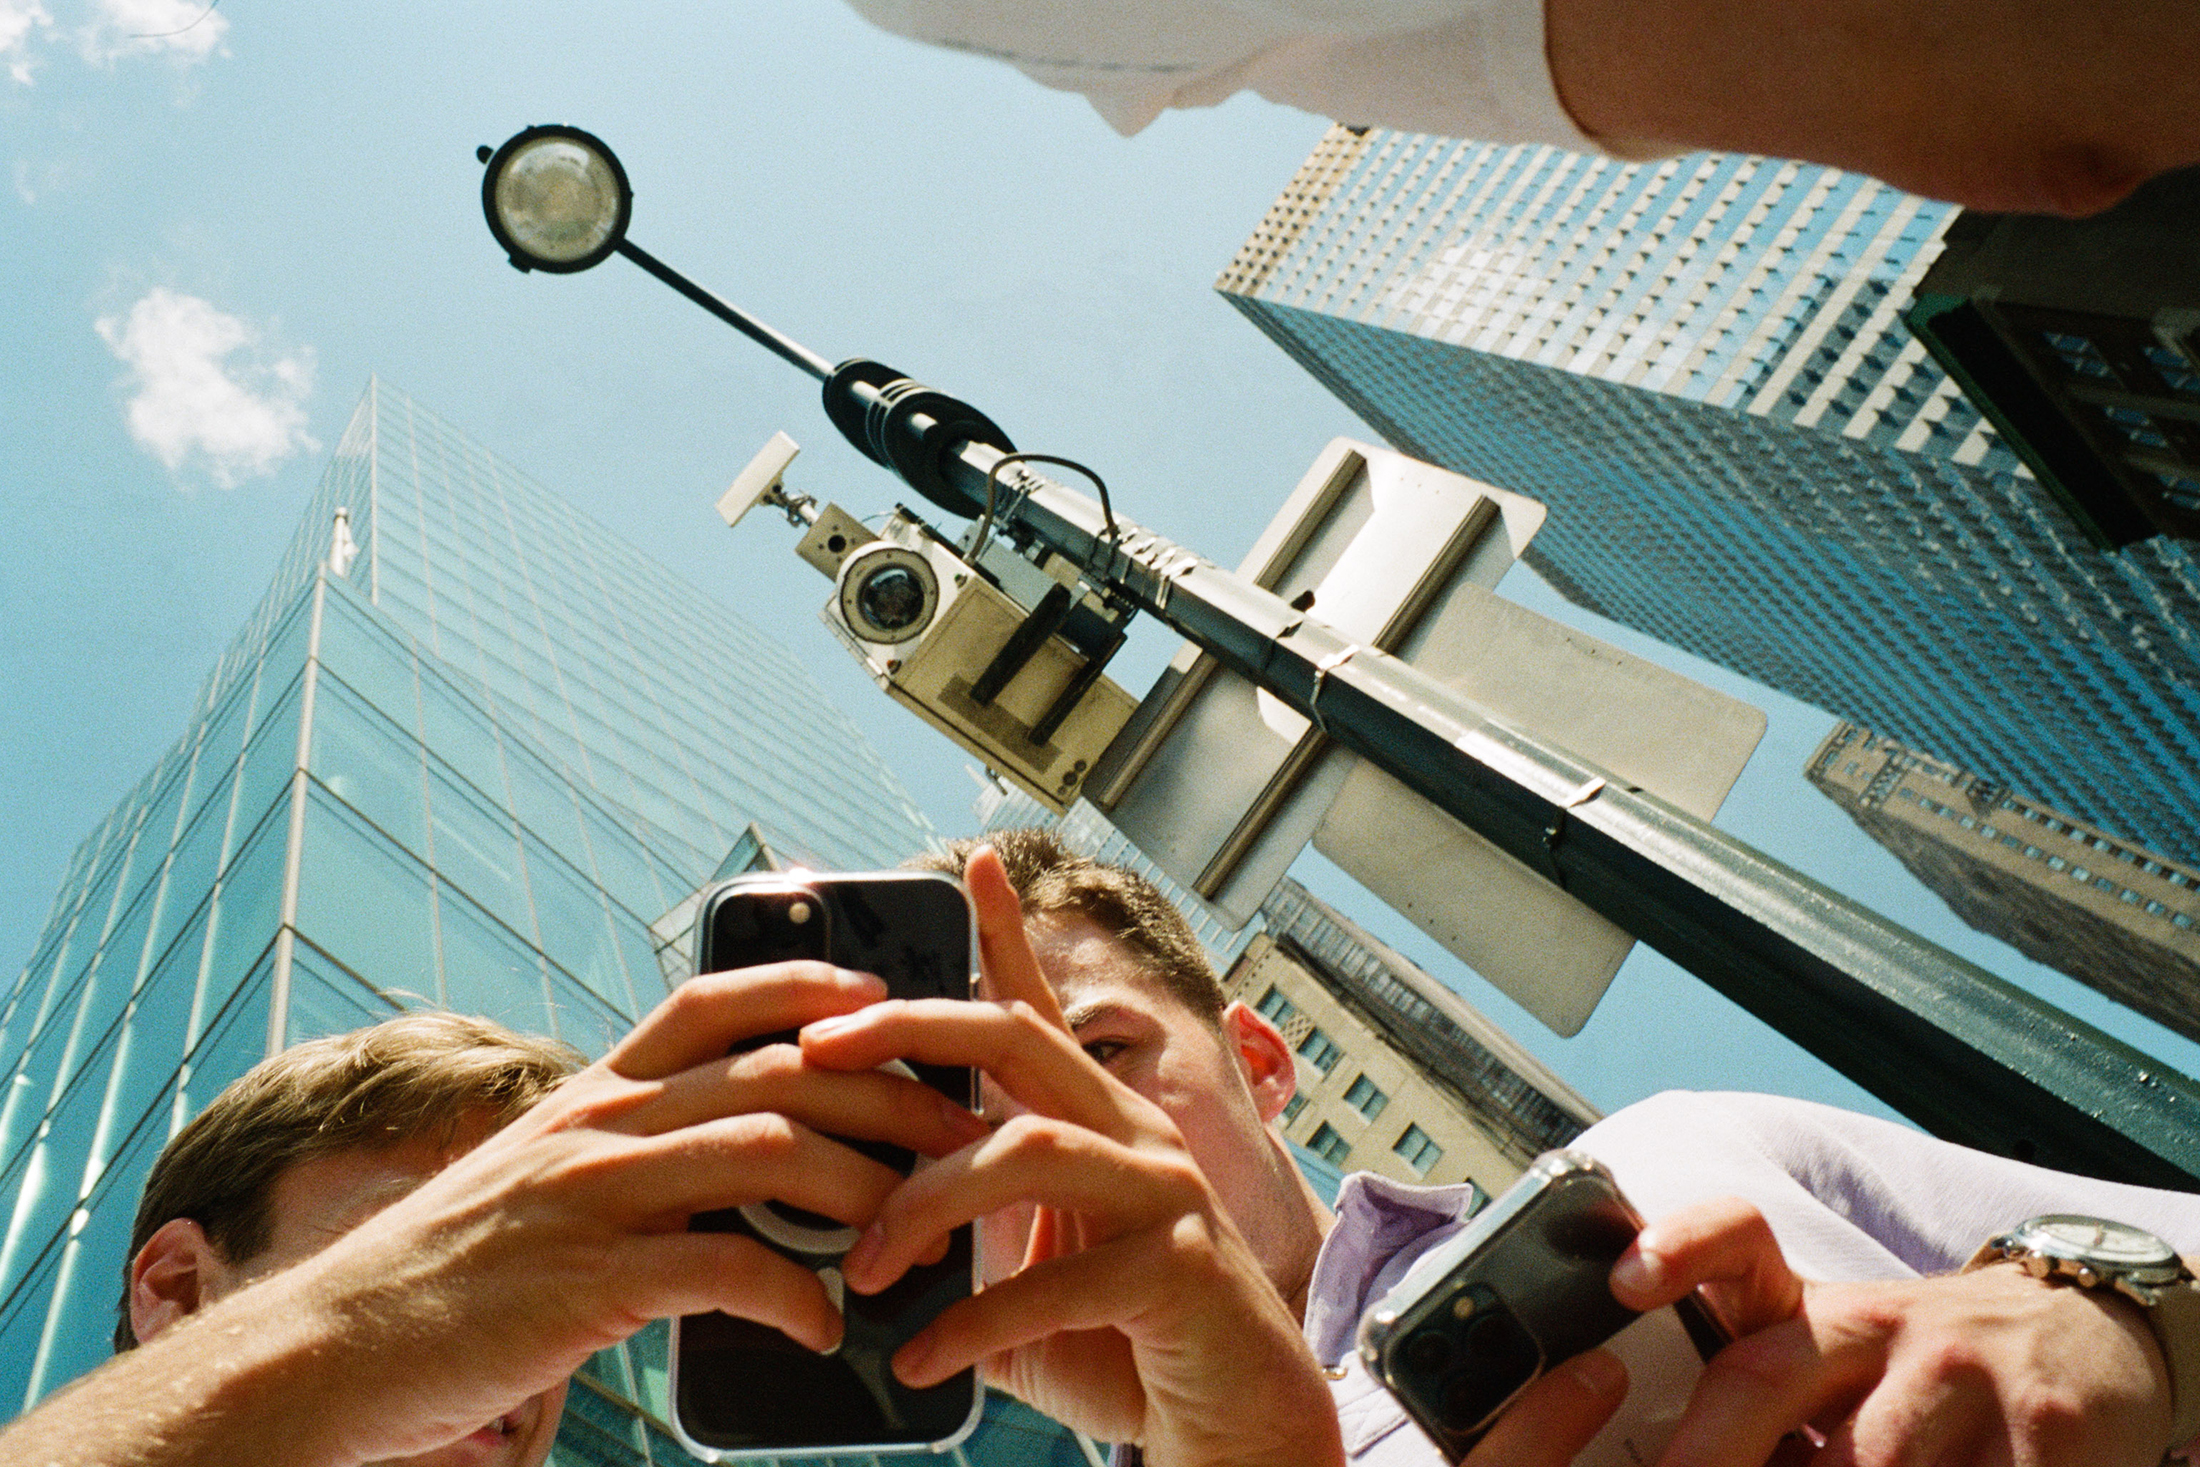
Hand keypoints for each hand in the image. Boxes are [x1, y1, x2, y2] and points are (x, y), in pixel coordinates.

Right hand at [235, 961, 989, 1466]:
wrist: (329, 1346)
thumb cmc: (449, 1272)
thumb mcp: (533, 1179)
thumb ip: (617, 1152)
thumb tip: (710, 1159)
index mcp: (591, 1093)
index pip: (709, 1004)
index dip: (801, 984)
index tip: (876, 993)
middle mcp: (600, 1122)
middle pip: (776, 1074)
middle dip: (886, 1096)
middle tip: (960, 1130)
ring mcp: (593, 1195)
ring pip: (768, 1151)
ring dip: (864, 1190)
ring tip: (918, 1229)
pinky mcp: (589, 1281)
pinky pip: (725, 1270)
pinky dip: (795, 1297)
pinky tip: (825, 1327)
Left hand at [799, 848, 1344, 1466]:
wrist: (1239, 1428)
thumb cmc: (1124, 1349)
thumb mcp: (1027, 1281)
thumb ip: (964, 1244)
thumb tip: (861, 1237)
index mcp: (1099, 1124)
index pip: (1041, 1011)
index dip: (1006, 933)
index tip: (967, 865)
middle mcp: (1136, 1136)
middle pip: (1018, 1039)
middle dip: (909, 1031)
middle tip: (815, 1054)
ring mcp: (1166, 1195)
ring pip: (1027, 1147)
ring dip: (925, 1204)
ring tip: (864, 1272)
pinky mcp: (1182, 1270)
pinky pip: (1058, 1281)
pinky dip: (973, 1323)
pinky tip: (920, 1358)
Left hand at [1611, 1197, 2175, 1466]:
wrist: (2091, 1336)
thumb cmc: (1929, 1366)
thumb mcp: (1841, 1354)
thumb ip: (1767, 1402)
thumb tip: (1669, 1451)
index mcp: (1817, 1309)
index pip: (1740, 1245)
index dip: (1683, 1250)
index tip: (1627, 1279)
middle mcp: (1882, 1325)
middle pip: (1770, 1384)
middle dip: (1710, 1456)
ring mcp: (1963, 1376)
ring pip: (1869, 1465)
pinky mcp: (2050, 1431)